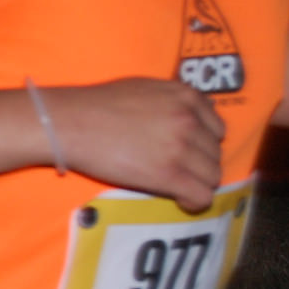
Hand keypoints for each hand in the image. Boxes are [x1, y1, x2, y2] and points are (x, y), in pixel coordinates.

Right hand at [44, 78, 225, 211]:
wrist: (71, 123)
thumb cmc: (97, 104)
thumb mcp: (144, 87)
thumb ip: (174, 98)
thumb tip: (193, 109)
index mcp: (186, 96)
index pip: (217, 127)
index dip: (203, 142)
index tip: (187, 151)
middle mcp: (189, 120)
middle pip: (215, 153)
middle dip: (199, 163)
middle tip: (175, 169)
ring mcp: (180, 147)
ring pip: (212, 176)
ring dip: (197, 182)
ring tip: (175, 184)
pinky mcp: (168, 174)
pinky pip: (202, 196)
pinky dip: (194, 201)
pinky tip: (180, 200)